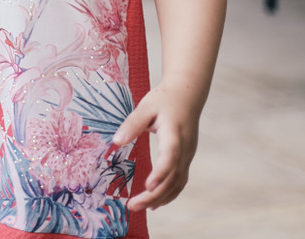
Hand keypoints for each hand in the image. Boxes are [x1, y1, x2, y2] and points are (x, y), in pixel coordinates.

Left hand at [112, 83, 201, 211]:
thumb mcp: (145, 107)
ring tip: (139, 207)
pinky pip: (180, 181)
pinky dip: (169, 194)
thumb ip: (132, 124)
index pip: (171, 157)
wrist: (187, 95)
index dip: (161, 172)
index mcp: (174, 134)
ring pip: (178, 183)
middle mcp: (185, 149)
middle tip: (133, 206)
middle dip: (154, 194)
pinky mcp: (186, 159)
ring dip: (160, 198)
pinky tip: (155, 203)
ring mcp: (188, 156)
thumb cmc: (164, 100)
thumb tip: (116, 141)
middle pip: (173, 177)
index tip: (148, 186)